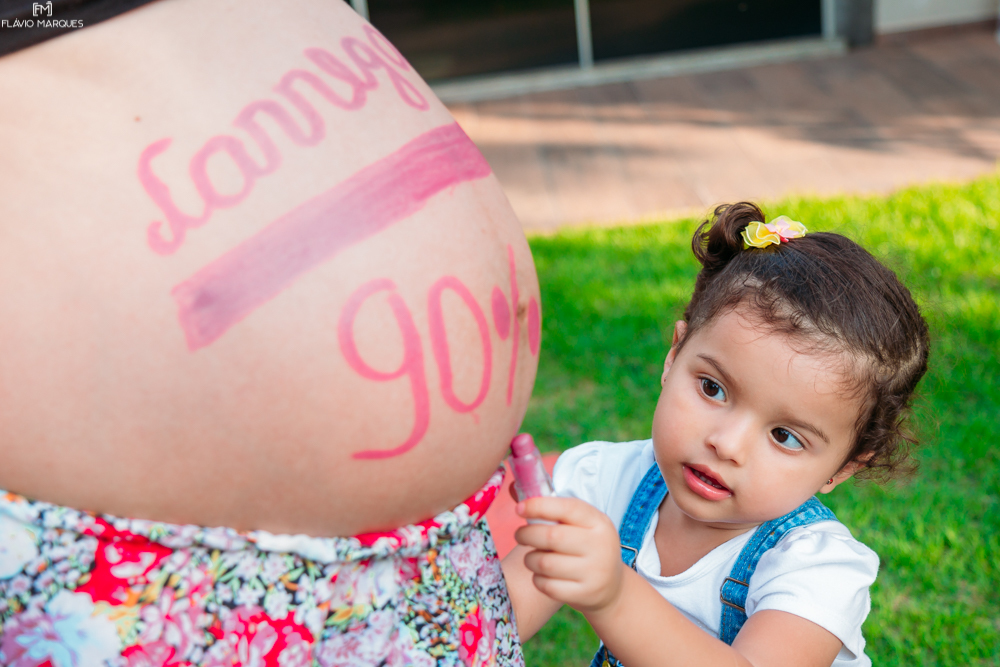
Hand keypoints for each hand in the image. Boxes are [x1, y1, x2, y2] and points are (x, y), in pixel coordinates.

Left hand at [514, 496, 625, 614]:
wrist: (612, 587)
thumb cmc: (585, 547)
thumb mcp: (579, 524)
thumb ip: (550, 508)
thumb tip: (513, 487)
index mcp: (598, 522)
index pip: (567, 508)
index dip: (539, 506)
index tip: (519, 509)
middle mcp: (600, 545)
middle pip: (551, 537)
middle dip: (526, 535)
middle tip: (519, 535)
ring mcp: (594, 572)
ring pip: (544, 563)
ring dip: (530, 559)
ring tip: (533, 557)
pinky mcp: (584, 594)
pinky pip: (546, 585)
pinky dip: (537, 579)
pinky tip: (542, 575)